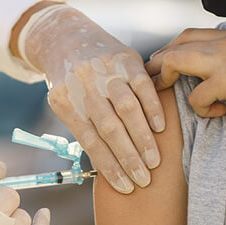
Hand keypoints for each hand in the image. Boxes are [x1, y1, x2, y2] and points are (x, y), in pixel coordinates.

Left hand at [16, 3, 163, 193]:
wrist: (67, 37)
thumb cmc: (70, 82)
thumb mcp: (66, 103)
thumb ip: (84, 127)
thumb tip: (110, 167)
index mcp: (64, 101)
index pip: (90, 140)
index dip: (109, 166)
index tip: (126, 187)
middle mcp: (83, 85)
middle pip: (109, 128)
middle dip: (128, 158)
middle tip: (144, 181)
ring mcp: (104, 69)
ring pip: (127, 108)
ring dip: (143, 138)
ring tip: (155, 161)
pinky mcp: (124, 58)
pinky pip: (142, 85)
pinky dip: (152, 108)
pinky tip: (160, 129)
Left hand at [145, 28, 225, 116]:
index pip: (189, 35)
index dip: (172, 47)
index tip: (164, 61)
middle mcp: (221, 45)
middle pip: (175, 45)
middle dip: (156, 62)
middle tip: (148, 79)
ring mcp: (220, 62)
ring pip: (174, 61)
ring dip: (164, 78)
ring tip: (166, 93)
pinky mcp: (224, 82)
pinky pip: (196, 96)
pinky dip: (199, 108)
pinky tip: (214, 113)